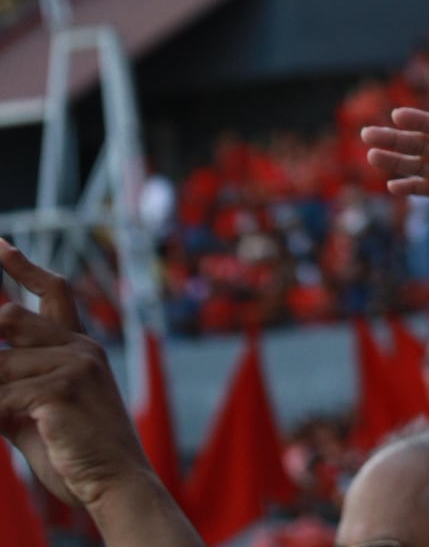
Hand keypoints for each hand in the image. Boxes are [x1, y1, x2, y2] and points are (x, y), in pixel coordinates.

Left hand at [0, 239, 152, 510]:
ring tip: (1, 408)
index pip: (54, 291)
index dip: (22, 266)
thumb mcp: (42, 418)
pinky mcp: (62, 389)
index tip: (0, 245)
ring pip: (0, 364)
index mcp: (79, 347)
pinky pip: (4, 396)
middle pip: (12, 318)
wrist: (117, 482)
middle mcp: (79, 346)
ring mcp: (73, 364)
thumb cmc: (80, 456)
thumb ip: (15, 394)